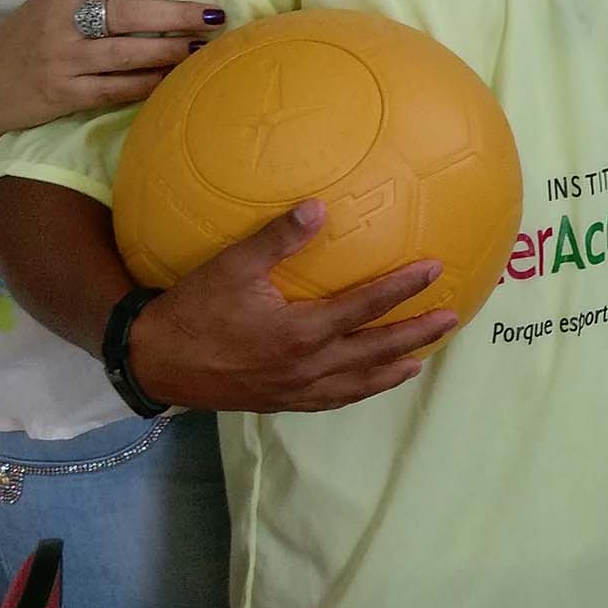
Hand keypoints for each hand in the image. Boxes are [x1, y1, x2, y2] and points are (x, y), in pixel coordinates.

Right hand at [0, 0, 218, 150]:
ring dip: (169, 51)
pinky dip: (148, 84)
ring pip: (125, 54)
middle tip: (216, 14)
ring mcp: (62, 61)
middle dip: (176, 14)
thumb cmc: (31, 33)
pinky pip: (115, 90)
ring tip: (203, 46)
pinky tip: (176, 79)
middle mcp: (62, 23)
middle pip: (127, 14)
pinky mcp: (63, 96)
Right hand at [130, 201, 456, 412]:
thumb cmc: (193, 310)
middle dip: (417, 334)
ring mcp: (296, 389)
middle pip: (376, 350)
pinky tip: (369, 383)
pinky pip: (332, 400)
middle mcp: (307, 365)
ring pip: (358, 382)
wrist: (155, 363)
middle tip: (452, 318)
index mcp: (301, 332)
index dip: (404, 288)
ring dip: (393, 369)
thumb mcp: (233, 266)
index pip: (367, 307)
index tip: (436, 269)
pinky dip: (358, 391)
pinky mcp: (281, 402)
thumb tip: (319, 205)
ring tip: (421, 361)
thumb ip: (278, 238)